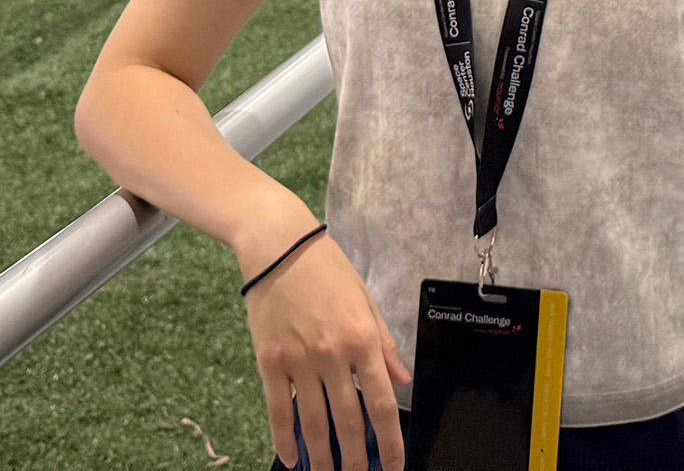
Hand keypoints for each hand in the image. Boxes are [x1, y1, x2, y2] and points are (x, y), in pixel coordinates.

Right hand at [242, 230, 410, 470]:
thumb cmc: (326, 268)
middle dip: (358, 460)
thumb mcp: (365, 298)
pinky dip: (285, 440)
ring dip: (324, 459)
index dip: (391, 442)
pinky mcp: (270, 360)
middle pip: (349, 421)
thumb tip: (403, 380)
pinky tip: (292, 459)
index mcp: (362, 337)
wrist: (279, 245)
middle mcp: (333, 354)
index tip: (394, 466)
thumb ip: (385, 344)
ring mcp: (299, 360)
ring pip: (314, 424)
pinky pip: (278, 410)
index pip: (383, 402)